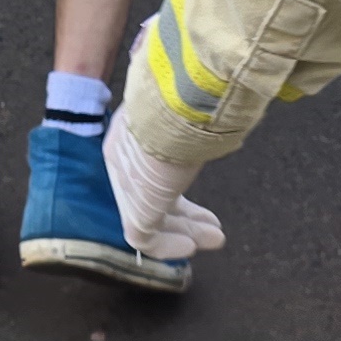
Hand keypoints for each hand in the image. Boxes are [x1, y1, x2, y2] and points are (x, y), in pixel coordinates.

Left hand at [102, 110, 225, 260]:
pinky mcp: (137, 208)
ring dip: (186, 230)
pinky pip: (145, 238)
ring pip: (152, 218)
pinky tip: (192, 246)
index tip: (197, 193)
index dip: (175, 182)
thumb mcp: (187, 100)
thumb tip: (214, 97)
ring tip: (216, 238)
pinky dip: (169, 246)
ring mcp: (128, 185)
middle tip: (213, 225)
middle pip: (152, 195)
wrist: (179, 103)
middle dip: (185, 214)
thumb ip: (192, 108)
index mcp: (130, 132)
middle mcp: (124, 160)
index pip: (148, 168)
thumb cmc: (189, 94)